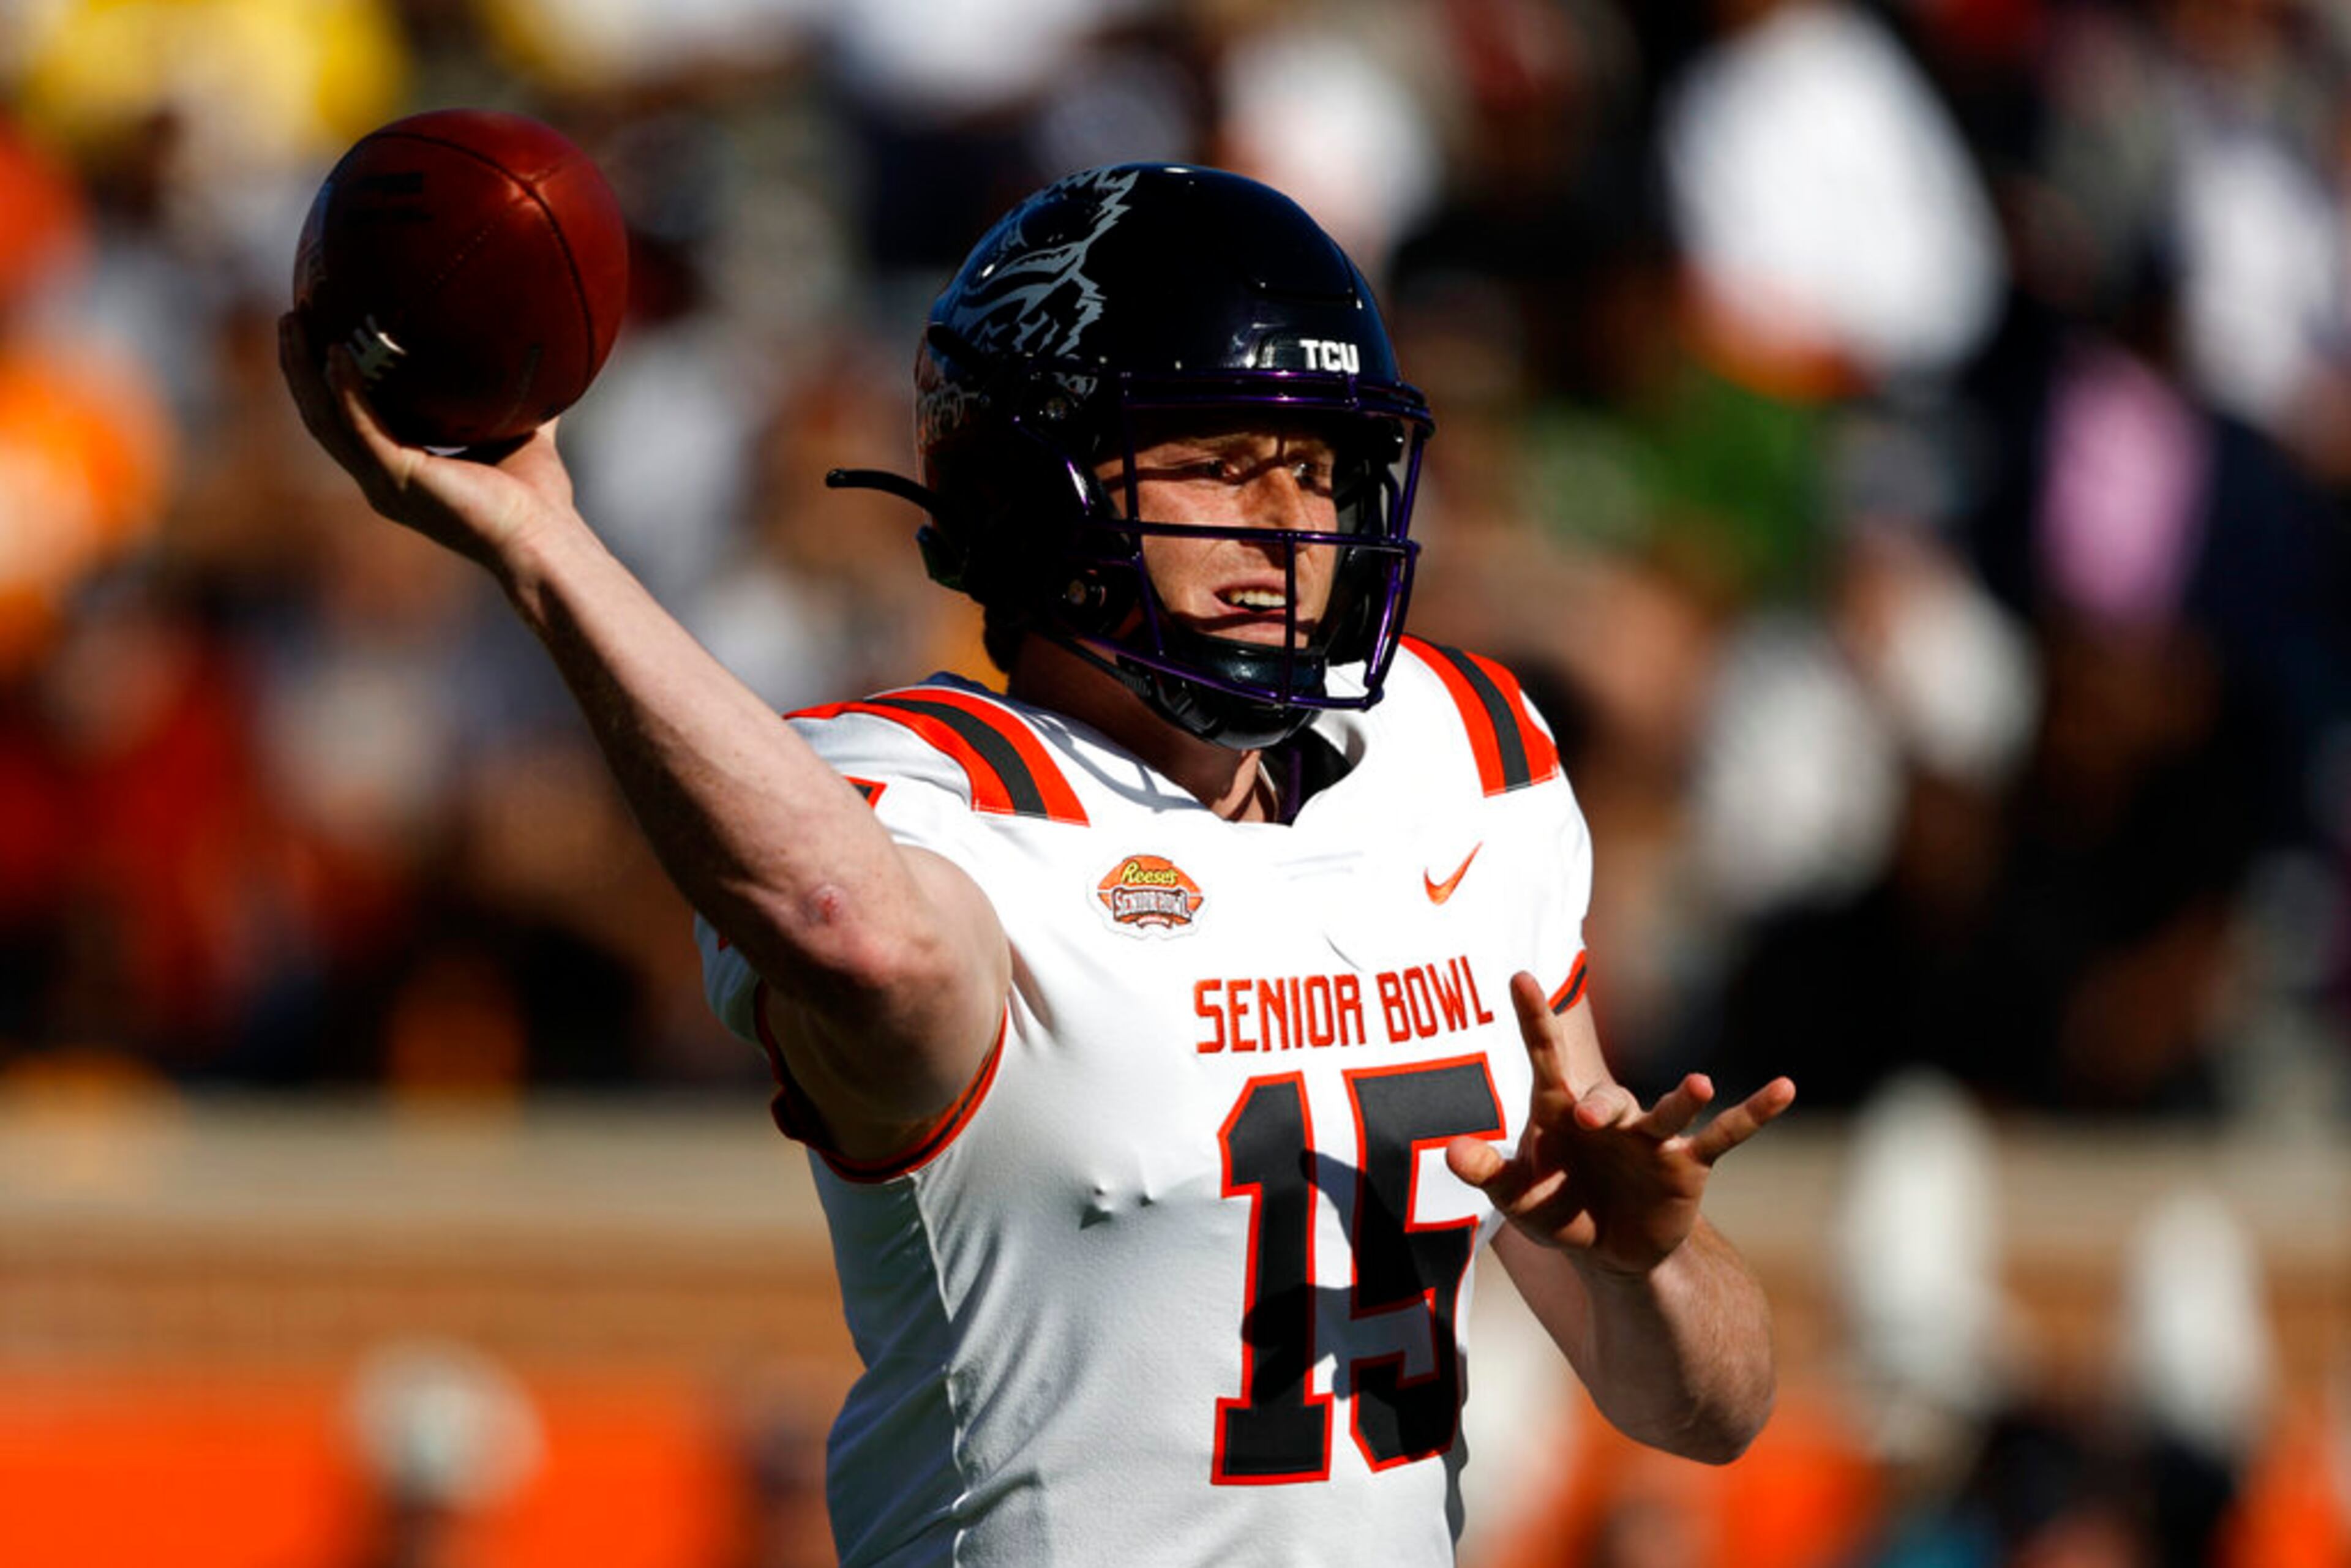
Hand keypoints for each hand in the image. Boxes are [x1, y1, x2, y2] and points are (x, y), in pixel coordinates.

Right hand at [277, 311, 577, 569]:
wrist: (543, 541)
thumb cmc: (537, 501)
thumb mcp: (521, 434)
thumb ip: (514, 399)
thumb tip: (533, 356)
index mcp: (400, 469)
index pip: (347, 420)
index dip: (325, 379)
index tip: (318, 330)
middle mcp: (382, 478)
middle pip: (321, 415)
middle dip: (298, 366)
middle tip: (289, 317)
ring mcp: (385, 482)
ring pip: (325, 420)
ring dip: (304, 371)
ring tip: (292, 322)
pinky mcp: (398, 480)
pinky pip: (361, 427)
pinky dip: (346, 390)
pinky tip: (335, 354)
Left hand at [1447, 972, 1793, 1277]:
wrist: (1608, 1251)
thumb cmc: (1558, 1209)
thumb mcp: (1520, 1199)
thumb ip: (1489, 1174)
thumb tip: (1451, 1152)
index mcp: (1560, 1112)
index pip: (1544, 1059)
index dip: (1532, 1019)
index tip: (1519, 977)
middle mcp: (1608, 1115)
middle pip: (1605, 1097)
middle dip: (1599, 1104)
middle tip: (1586, 1117)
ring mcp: (1652, 1137)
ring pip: (1667, 1111)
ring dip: (1681, 1100)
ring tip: (1698, 1085)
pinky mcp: (1688, 1164)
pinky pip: (1726, 1134)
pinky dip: (1754, 1112)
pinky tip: (1785, 1088)